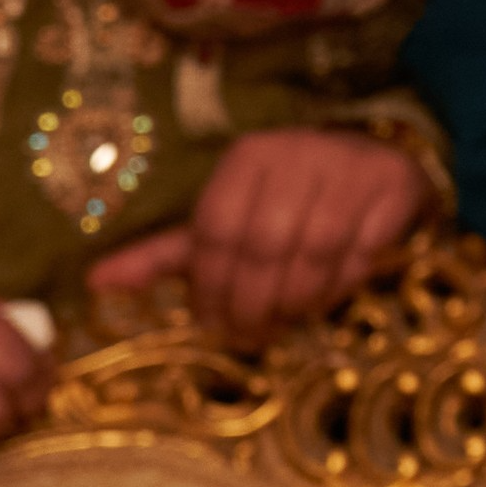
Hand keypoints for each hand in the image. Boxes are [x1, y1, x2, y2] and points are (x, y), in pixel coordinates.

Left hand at [87, 126, 423, 346]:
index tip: (212, 323)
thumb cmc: (289, 200)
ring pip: (312, 253)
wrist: (378, 165)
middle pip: (263, 245)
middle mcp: (296, 150)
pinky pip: (360, 253)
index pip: (216, 229)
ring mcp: (348, 165)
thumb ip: (166, 253)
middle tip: (248, 336)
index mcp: (247, 155)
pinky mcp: (391, 185)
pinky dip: (339, 287)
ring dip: (294, 302)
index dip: (210, 285)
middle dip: (252, 302)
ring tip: (282, 324)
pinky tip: (323, 301)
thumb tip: (94, 285)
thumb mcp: (226, 220)